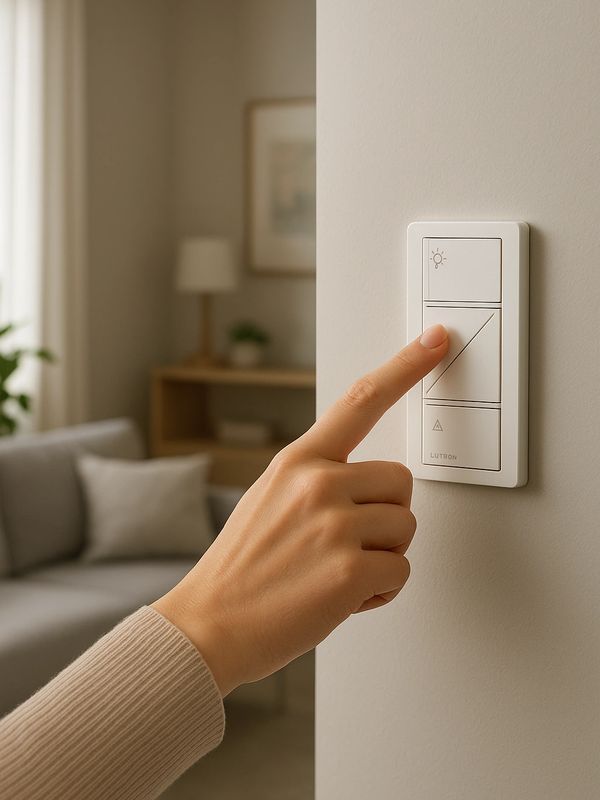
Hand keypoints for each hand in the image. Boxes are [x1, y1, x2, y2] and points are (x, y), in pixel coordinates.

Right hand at [152, 324, 448, 695]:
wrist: (208, 625)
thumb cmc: (241, 569)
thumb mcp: (269, 498)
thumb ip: (317, 479)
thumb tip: (367, 484)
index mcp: (298, 461)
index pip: (361, 401)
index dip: (406, 366)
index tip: (436, 340)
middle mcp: (319, 483)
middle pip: (401, 482)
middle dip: (386, 515)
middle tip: (347, 543)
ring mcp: (335, 525)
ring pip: (405, 528)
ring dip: (382, 556)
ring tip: (336, 573)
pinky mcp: (349, 570)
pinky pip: (401, 572)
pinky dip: (381, 591)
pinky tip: (342, 598)